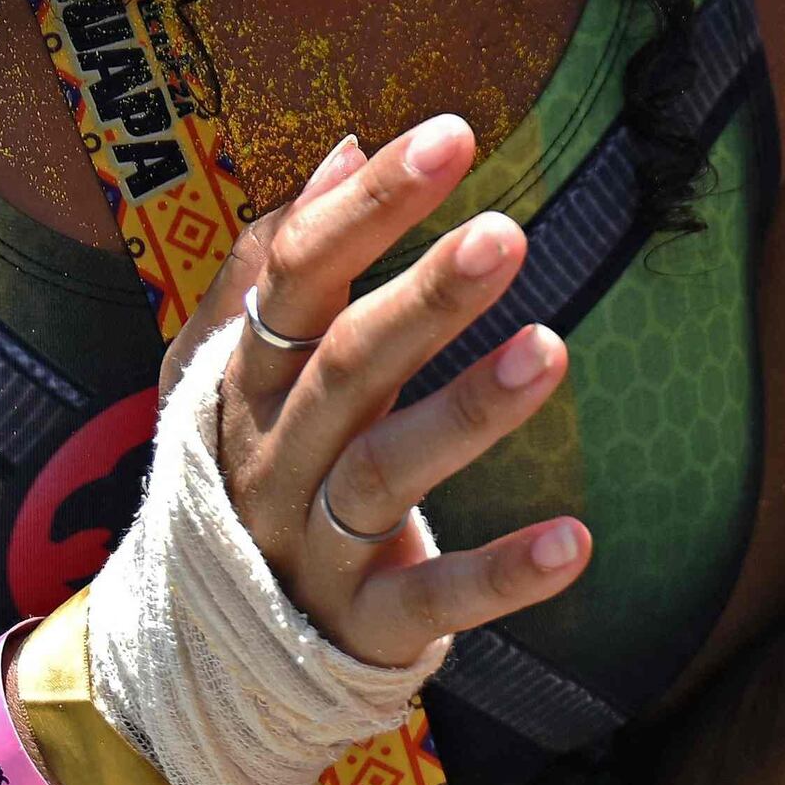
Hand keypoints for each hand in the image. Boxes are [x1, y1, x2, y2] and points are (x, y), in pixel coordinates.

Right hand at [179, 115, 590, 667]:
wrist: (207, 647)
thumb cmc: (259, 466)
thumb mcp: (245, 366)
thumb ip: (278, 261)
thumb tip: (345, 146)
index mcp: (251, 380)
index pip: (297, 278)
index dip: (368, 207)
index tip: (452, 136)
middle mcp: (274, 456)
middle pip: (347, 366)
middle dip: (424, 298)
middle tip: (508, 234)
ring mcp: (313, 545)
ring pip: (386, 473)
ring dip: (468, 410)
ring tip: (552, 348)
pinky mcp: (363, 625)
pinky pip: (432, 599)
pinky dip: (502, 575)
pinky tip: (577, 540)